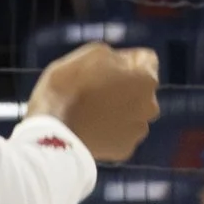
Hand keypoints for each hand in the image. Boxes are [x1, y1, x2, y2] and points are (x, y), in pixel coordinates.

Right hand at [26, 41, 158, 163]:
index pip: (146, 60)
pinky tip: (91, 125)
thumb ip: (118, 57)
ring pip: (132, 113)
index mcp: (146, 80)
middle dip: (125, 85)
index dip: (126, 58)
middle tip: (96, 87)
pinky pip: (120, 133)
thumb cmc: (70, 84)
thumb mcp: (93, 53)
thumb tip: (126, 65)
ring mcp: (138, 131)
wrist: (53, 128)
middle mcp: (150, 107)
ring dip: (118, 108)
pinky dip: (109, 129)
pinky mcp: (124, 150)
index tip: (106, 64)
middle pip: (141, 89)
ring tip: (90, 108)